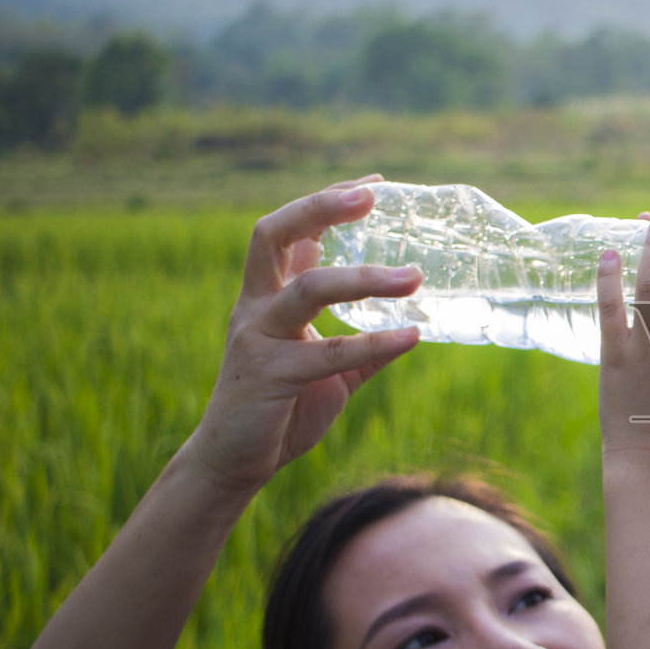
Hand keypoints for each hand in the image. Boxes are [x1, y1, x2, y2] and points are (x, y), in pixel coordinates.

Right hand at [183, 176, 422, 494]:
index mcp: (266, 297)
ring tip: (415, 276)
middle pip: (273, 234)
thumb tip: (413, 324)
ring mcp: (258, 338)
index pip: (291, 232)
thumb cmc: (279, 409)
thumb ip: (360, 342)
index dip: (327, 203)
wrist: (234, 462)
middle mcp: (256, 307)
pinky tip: (412, 335)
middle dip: (319, 208)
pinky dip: (374, 343)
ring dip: (364, 278)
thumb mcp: (325, 368)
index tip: (373, 186)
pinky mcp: (270, 375)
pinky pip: (327, 353)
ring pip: (307, 288)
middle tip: (370, 197)